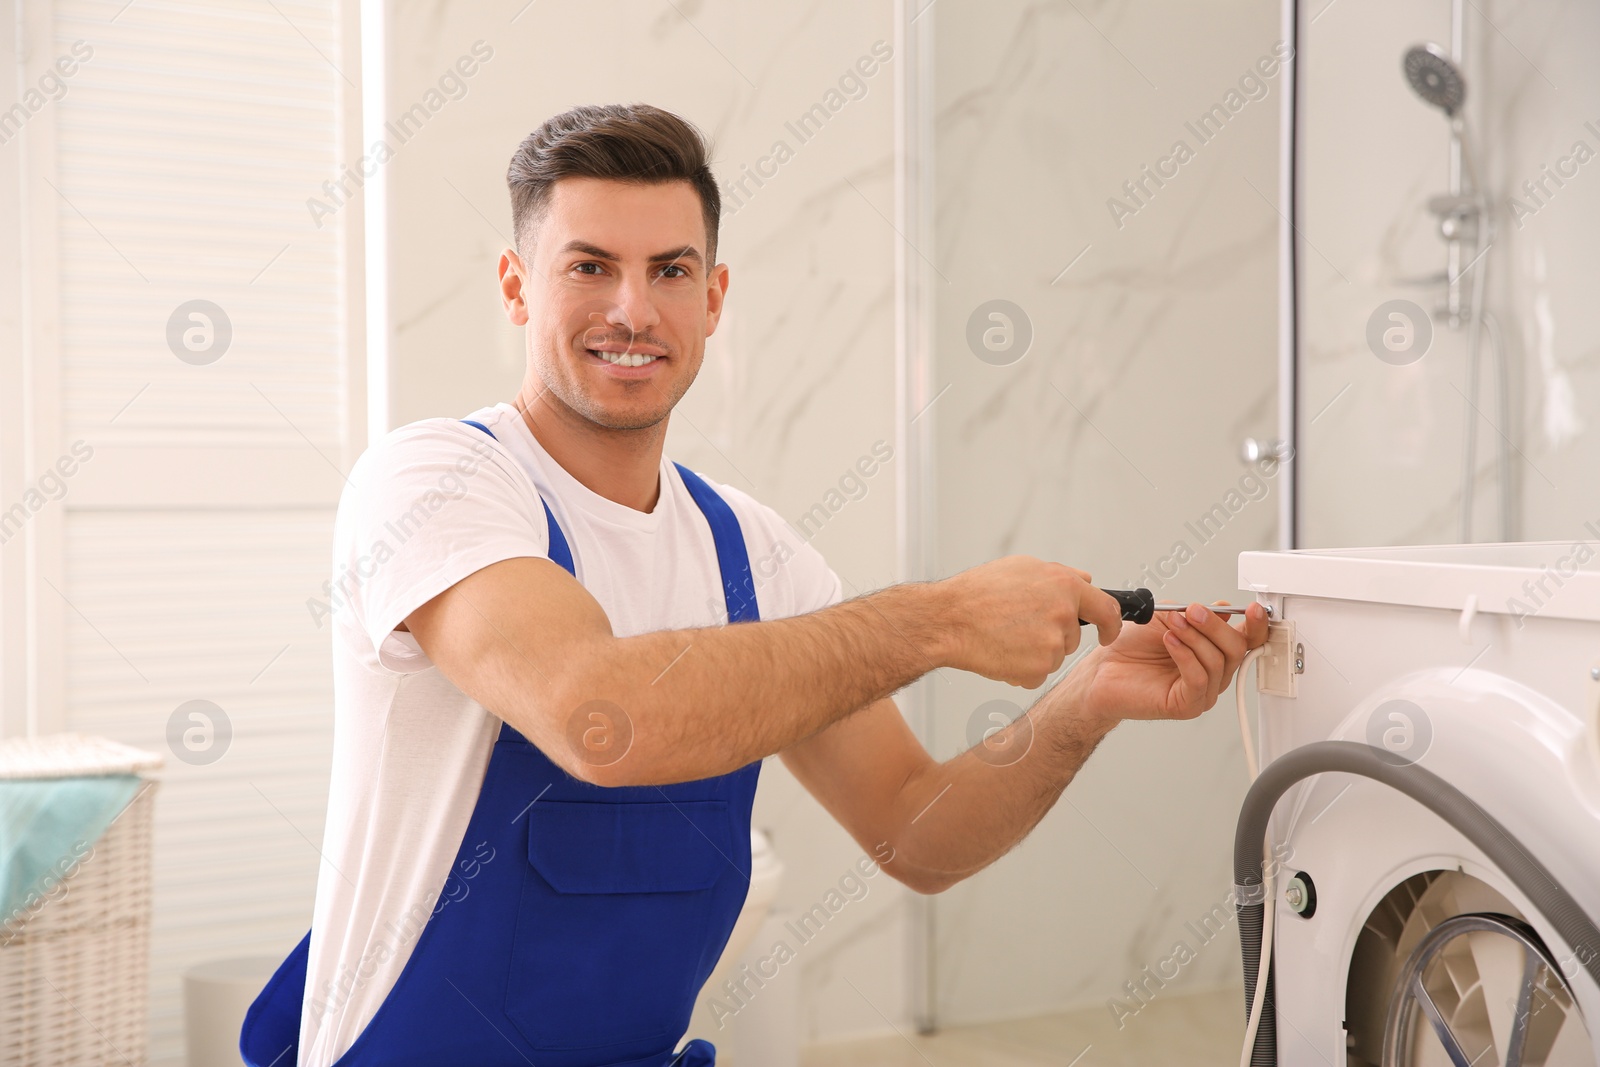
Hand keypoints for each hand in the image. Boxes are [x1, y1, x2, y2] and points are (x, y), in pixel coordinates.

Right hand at [935, 556, 1122, 687]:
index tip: (1107, 632)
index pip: (1107, 608)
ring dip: (1036, 653)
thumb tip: (1086, 580)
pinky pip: (1038, 674)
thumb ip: (1060, 575)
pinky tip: (1002, 652)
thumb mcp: (1022, 567)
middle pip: (1072, 636)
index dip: (1110, 623)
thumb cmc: (977, 593)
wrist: (949, 620)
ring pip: (1054, 656)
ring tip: (1005, 635)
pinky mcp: (1038, 668)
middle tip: (1019, 626)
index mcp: (1064, 585)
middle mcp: (1063, 613)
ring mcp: (1052, 643)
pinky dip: (1022, 669)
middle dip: (1053, 635)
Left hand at [1067, 600, 1268, 726]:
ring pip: (1217, 662)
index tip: (1253, 609)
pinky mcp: (1187, 705)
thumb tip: (1225, 608)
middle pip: (1236, 649)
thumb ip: (1194, 613)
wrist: (1101, 670)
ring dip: (1195, 637)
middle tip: (1192, 612)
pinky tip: (1170, 642)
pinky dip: (1185, 655)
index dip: (1256, 625)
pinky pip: (1198, 678)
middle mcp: (1212, 673)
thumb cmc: (1131, 648)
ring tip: (1172, 625)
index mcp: (1213, 651)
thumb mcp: (1165, 618)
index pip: (1246, 640)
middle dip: (1214, 626)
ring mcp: (1202, 691)